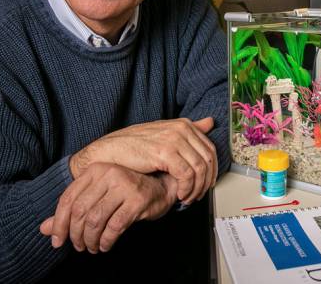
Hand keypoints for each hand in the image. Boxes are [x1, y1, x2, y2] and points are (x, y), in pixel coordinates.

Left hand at [40, 163, 177, 252]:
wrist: (161, 187)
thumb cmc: (125, 192)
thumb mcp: (97, 196)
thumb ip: (71, 211)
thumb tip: (44, 229)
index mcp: (95, 170)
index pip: (68, 199)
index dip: (59, 224)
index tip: (57, 242)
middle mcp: (108, 174)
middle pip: (80, 211)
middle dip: (75, 235)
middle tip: (78, 246)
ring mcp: (124, 186)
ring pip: (95, 220)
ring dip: (90, 240)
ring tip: (92, 247)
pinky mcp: (137, 200)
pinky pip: (114, 226)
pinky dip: (106, 241)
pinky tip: (106, 245)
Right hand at [70, 117, 216, 203]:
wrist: (108, 152)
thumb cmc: (132, 146)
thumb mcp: (163, 135)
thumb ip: (188, 130)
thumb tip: (210, 122)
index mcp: (183, 124)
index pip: (210, 148)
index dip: (212, 170)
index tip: (207, 184)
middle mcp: (181, 129)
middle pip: (208, 159)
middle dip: (206, 181)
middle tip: (198, 194)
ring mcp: (173, 139)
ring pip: (199, 168)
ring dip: (196, 188)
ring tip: (187, 197)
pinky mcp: (165, 152)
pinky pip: (187, 174)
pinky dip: (186, 188)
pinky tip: (180, 195)